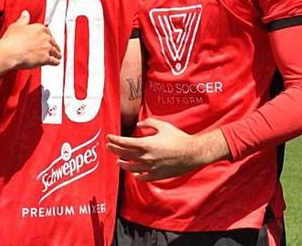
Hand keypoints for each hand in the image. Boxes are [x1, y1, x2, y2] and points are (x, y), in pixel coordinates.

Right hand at [0, 11, 61, 69]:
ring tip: (58, 56)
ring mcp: (46, 48)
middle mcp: (45, 37)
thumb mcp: (17, 25)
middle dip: (54, 45)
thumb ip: (23, 19)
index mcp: (39, 28)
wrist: (10, 52)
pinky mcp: (45, 59)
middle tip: (54, 48)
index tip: (48, 38)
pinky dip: (56, 62)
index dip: (48, 36)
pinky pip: (54, 61)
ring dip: (57, 54)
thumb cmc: (12, 40)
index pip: (48, 32)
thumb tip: (25, 14)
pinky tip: (56, 62)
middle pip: (53, 42)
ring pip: (55, 51)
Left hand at [107, 118, 227, 180]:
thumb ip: (149, 123)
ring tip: (118, 161)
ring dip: (123, 164)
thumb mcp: (163, 126)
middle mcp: (146, 157)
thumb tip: (139, 123)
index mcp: (146, 144)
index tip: (108, 137)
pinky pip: (142, 177)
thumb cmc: (179, 138)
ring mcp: (150, 168)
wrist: (192, 153)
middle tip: (109, 147)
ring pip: (131, 168)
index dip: (114, 140)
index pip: (124, 143)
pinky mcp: (157, 175)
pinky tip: (134, 173)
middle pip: (124, 154)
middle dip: (115, 150)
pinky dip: (136, 175)